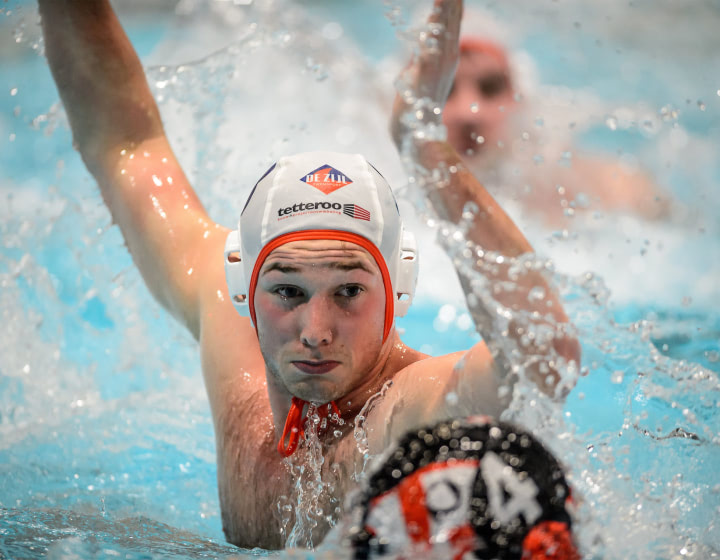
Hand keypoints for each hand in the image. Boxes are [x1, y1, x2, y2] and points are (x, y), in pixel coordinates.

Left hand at [391, 0, 462, 145]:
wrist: (416, 135)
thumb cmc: (417, 106)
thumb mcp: (421, 74)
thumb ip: (425, 55)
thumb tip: (425, 40)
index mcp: (447, 56)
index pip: (453, 19)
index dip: (453, 2)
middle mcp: (446, 59)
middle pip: (451, 20)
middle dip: (451, 1)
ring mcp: (437, 68)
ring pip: (443, 31)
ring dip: (445, 9)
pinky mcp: (424, 77)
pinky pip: (429, 50)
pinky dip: (433, 32)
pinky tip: (432, 16)